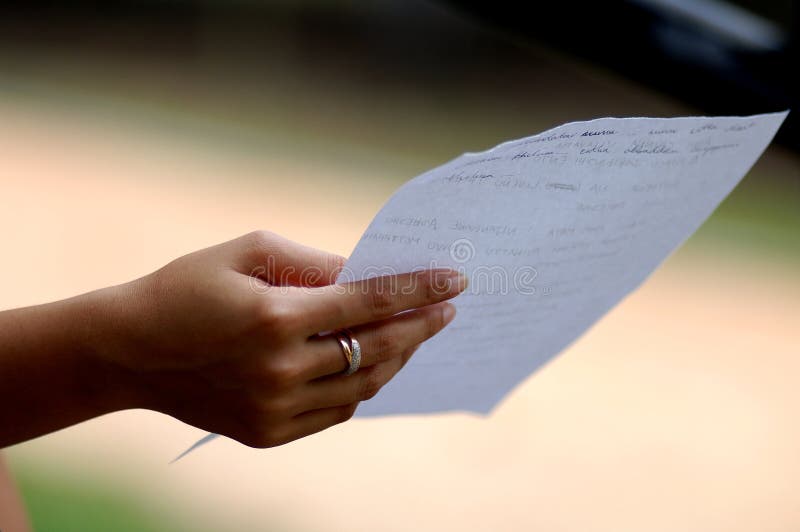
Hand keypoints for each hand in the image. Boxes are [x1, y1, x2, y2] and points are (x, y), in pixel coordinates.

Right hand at [93, 231, 465, 447]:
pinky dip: (361, 387)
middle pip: (377, 349)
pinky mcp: (267, 434)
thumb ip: (313, 262)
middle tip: (448, 309)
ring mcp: (275, 409)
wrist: (129, 350)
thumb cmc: (187, 287)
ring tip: (415, 335)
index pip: (370, 302)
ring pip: (363, 387)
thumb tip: (366, 274)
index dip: (419, 289)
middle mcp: (281, 369)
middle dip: (420, 326)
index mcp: (277, 316)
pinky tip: (371, 364)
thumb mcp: (248, 252)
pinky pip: (336, 412)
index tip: (456, 280)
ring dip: (397, 359)